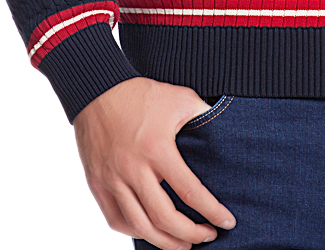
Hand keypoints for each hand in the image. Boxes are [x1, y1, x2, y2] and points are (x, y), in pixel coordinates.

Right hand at [73, 76, 236, 249]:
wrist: (97, 90)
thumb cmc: (140, 95)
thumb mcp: (178, 97)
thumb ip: (202, 114)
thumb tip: (227, 127)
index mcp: (157, 149)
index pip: (189, 191)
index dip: (211, 211)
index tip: (227, 221)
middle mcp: (133, 168)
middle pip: (164, 218)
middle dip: (190, 234)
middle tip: (207, 237)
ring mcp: (113, 179)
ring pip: (140, 226)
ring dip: (164, 241)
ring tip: (183, 244)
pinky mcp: (97, 183)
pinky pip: (116, 220)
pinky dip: (136, 231)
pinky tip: (151, 231)